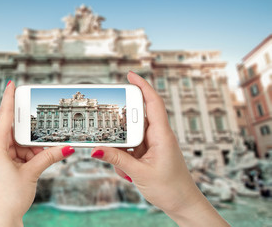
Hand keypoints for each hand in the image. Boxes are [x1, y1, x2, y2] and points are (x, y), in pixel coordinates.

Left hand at [0, 81, 74, 226]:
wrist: (1, 221)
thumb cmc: (9, 198)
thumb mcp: (32, 173)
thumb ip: (49, 156)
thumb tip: (68, 147)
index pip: (4, 116)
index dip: (9, 98)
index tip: (12, 84)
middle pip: (13, 133)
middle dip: (30, 136)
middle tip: (43, 133)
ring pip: (15, 145)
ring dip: (30, 150)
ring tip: (44, 155)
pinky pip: (13, 155)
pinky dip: (25, 156)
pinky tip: (36, 162)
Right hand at [91, 72, 229, 226]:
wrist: (183, 204)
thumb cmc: (171, 188)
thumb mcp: (139, 173)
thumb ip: (117, 159)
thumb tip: (97, 149)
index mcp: (162, 135)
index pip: (153, 103)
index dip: (142, 86)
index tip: (130, 75)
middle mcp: (159, 136)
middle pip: (137, 118)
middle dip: (122, 124)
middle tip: (109, 126)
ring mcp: (154, 145)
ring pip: (132, 136)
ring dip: (123, 149)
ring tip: (124, 167)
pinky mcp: (150, 153)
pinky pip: (133, 149)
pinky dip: (126, 158)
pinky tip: (128, 173)